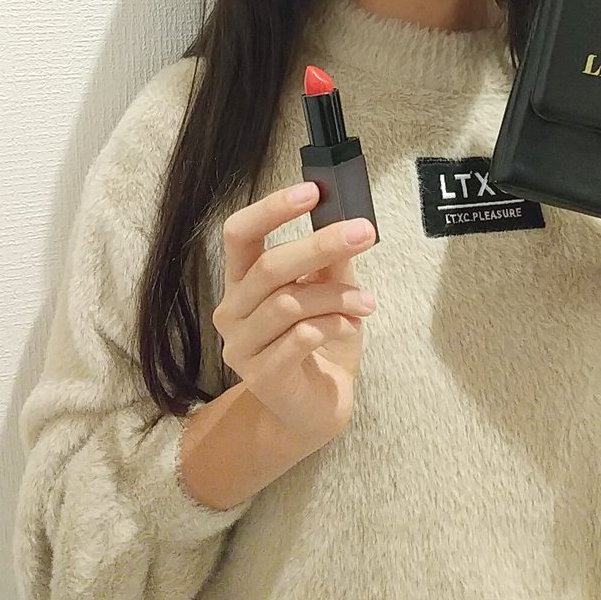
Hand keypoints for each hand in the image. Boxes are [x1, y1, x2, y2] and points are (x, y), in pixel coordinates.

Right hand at [213, 181, 377, 444]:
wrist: (316, 409)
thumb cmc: (320, 342)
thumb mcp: (329, 292)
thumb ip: (330, 260)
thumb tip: (347, 217)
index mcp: (243, 280)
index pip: (239, 233)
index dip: (271, 209)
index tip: (313, 190)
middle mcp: (233, 310)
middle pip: (269, 266)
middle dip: (320, 245)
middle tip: (365, 232)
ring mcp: (241, 346)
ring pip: (288, 303)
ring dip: (337, 296)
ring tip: (367, 302)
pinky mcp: (260, 377)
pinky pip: (299, 338)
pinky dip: (332, 325)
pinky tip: (351, 326)